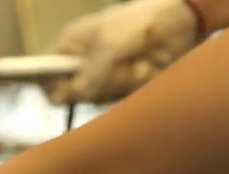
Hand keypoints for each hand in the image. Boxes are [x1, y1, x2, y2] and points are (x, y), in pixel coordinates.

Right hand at [44, 0, 198, 104]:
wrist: (185, 19)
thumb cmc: (142, 22)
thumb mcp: (111, 45)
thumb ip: (89, 72)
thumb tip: (74, 95)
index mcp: (71, 44)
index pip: (43, 74)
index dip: (51, 87)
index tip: (67, 92)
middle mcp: (83, 61)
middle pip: (74, 93)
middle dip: (100, 84)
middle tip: (118, 67)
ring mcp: (105, 73)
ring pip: (101, 98)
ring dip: (125, 82)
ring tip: (141, 61)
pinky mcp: (125, 83)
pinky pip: (123, 98)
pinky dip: (139, 85)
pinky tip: (150, 66)